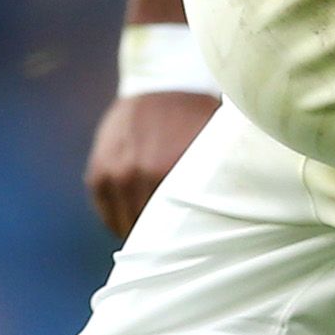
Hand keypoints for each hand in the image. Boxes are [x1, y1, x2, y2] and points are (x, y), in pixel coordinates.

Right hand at [85, 89, 219, 239]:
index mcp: (167, 170)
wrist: (163, 84)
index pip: (171, 228)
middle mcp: (136, 173)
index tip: (188, 251)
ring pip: (124, 223)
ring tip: (153, 242)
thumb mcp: (214, 146)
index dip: (180, 243)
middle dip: (161, 239)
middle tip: (174, 250)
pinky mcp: (98, 171)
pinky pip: (105, 210)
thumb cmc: (198, 119)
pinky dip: (117, 221)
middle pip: (147, 228)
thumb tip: (236, 218)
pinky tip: (133, 225)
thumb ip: (217, 180)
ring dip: (138, 233)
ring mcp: (114, 173)